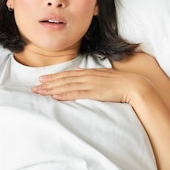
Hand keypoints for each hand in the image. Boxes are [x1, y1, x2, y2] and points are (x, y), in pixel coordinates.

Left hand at [32, 68, 150, 103]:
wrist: (134, 86)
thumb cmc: (120, 83)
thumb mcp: (103, 76)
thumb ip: (90, 74)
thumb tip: (80, 72)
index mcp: (89, 73)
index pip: (67, 75)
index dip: (53, 77)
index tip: (42, 79)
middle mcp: (87, 76)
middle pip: (63, 80)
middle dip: (48, 83)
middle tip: (34, 87)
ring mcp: (90, 84)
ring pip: (66, 86)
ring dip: (52, 89)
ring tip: (40, 92)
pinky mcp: (94, 92)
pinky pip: (77, 93)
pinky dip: (65, 94)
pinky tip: (56, 96)